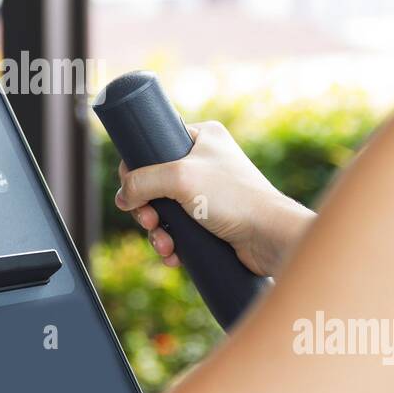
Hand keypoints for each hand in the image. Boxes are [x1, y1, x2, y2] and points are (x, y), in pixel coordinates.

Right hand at [115, 121, 313, 277]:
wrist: (270, 237)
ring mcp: (208, 193)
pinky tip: (173, 254)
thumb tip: (122, 197)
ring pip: (163, 210)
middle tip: (150, 220)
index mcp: (202, 138)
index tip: (134, 193)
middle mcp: (205, 162)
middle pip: (153, 182)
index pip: (153, 145)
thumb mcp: (180, 178)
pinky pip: (178, 229)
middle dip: (145, 208)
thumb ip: (142, 181)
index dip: (136, 170)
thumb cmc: (235, 199)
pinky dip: (171, 243)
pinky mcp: (212, 220)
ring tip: (165, 245)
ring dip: (156, 230)